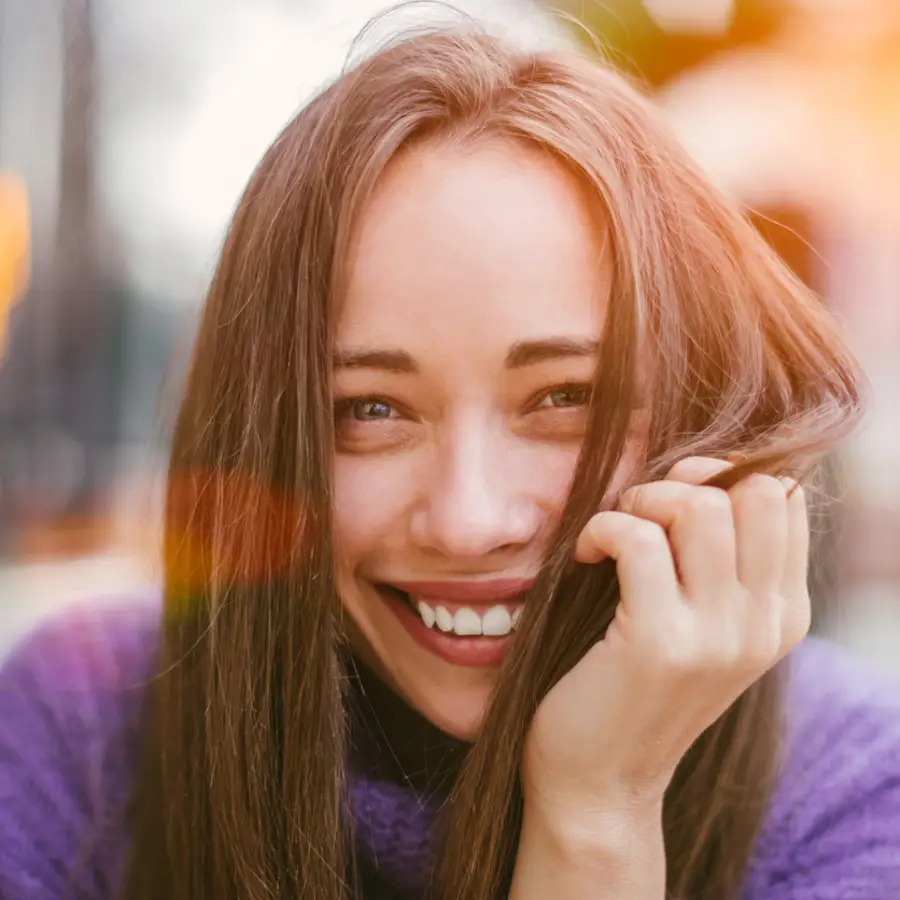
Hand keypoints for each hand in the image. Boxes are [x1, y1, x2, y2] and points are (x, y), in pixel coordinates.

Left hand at [521, 456, 810, 833]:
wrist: (601, 782)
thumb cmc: (636, 685)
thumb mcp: (700, 624)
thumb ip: (718, 557)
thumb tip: (704, 467)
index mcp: (783, 614)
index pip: (784, 498)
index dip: (721, 478)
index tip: (669, 506)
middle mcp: (764, 625)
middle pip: (753, 491)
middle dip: (684, 481)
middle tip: (640, 513)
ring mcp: (717, 638)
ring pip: (699, 508)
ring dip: (641, 501)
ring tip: (612, 533)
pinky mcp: (658, 645)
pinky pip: (636, 539)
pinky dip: (602, 528)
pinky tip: (586, 555)